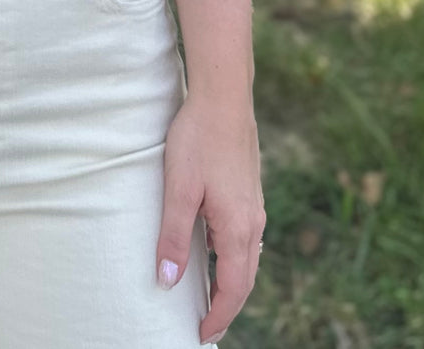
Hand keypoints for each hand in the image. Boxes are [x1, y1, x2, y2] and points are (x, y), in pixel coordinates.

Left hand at [155, 93, 265, 344]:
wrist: (223, 98)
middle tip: (203, 324)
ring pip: (245, 259)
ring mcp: (254, 207)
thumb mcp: (179, 189)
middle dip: (225, 306)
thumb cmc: (198, 140)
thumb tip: (168, 282)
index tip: (200, 334)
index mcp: (238, 229)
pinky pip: (244, 239)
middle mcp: (253, 223)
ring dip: (230, 283)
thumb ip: (174, 237)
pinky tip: (214, 253)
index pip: (232, 289)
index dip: (217, 316)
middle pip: (243, 280)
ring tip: (207, 297)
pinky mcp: (249, 193)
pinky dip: (232, 259)